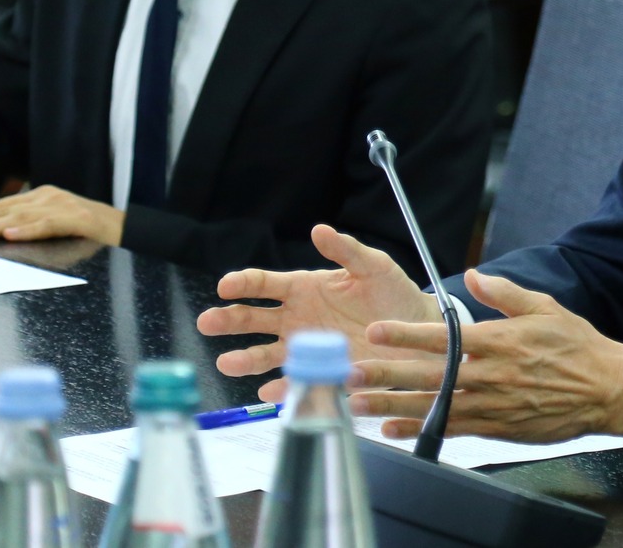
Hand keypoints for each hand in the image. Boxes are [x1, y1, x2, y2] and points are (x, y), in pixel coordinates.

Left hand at [0, 185, 123, 244]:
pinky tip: (10, 234)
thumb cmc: (87, 232)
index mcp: (41, 197)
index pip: (0, 206)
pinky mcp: (79, 218)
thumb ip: (29, 224)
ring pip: (21, 216)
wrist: (128, 229)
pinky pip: (49, 225)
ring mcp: (64, 206)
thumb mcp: (53, 224)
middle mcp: (48, 197)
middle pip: (4, 209)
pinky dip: (28, 229)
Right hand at [197, 224, 438, 402]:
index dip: (244, 283)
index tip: (226, 285)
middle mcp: (297, 319)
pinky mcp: (320, 372)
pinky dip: (281, 388)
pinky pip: (295, 380)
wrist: (414, 330)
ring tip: (226, 362)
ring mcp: (305, 348)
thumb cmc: (391, 293)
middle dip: (229, 320)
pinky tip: (268, 392)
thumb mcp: (372, 267)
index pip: (265, 284)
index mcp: (304, 288)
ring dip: (245, 359)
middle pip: (254, 319)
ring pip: (266, 354)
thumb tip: (319, 229)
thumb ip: (346, 250)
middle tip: (208, 322)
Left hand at [350, 269, 622, 444]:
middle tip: (351, 372)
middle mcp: (490, 374)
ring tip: (359, 402)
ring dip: (393, 403)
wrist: (607, 389)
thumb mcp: (544, 307)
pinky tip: (393, 427)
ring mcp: (492, 404)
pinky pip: (451, 428)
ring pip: (433, 405)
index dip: (405, 335)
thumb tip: (472, 275)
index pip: (442, 338)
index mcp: (498, 341)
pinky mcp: (497, 427)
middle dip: (386, 373)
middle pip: (429, 375)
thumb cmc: (577, 347)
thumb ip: (504, 292)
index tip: (375, 332)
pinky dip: (420, 428)